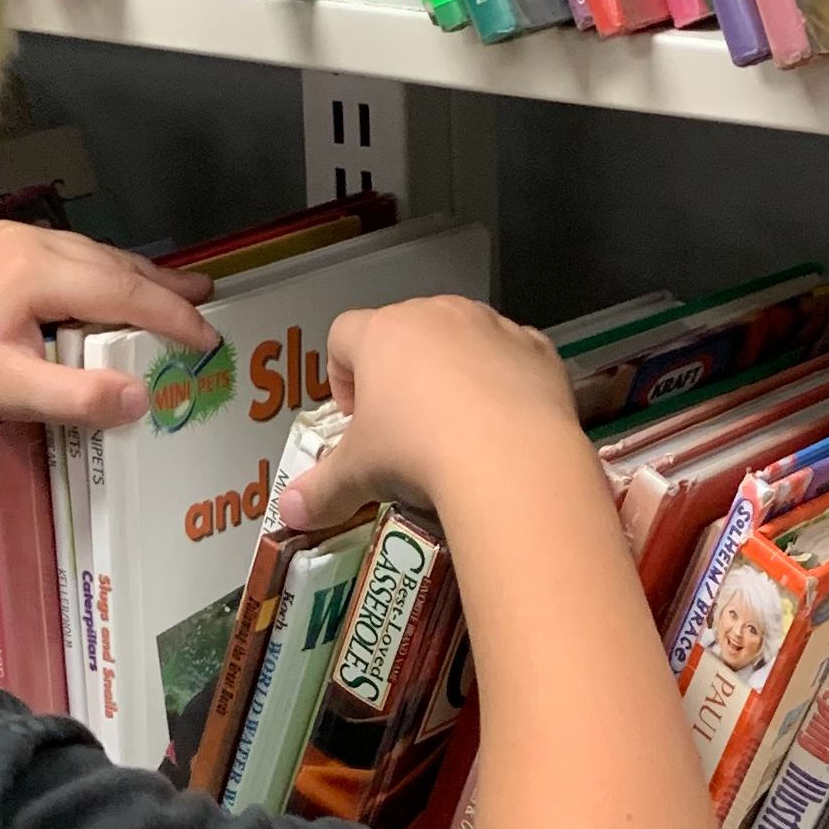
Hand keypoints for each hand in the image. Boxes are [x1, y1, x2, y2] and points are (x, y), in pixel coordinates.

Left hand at [0, 222, 215, 427]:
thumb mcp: (6, 388)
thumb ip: (74, 396)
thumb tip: (142, 398)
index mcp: (37, 271)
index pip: (122, 291)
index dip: (170, 316)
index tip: (207, 339)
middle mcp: (29, 242)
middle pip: (112, 262)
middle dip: (162, 285)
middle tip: (208, 300)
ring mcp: (8, 238)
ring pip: (90, 252)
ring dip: (134, 274)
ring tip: (174, 290)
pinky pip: (67, 253)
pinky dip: (101, 269)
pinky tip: (105, 282)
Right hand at [275, 296, 582, 529]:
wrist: (512, 459)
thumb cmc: (416, 453)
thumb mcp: (358, 476)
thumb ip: (320, 491)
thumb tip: (290, 513)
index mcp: (381, 333)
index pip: (342, 334)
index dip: (341, 375)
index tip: (357, 419)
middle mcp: (435, 314)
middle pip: (405, 332)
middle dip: (400, 375)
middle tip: (405, 430)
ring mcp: (491, 325)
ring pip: (461, 339)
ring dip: (454, 374)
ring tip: (459, 430)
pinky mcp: (538, 347)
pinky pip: (511, 356)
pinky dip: (504, 382)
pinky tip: (505, 426)